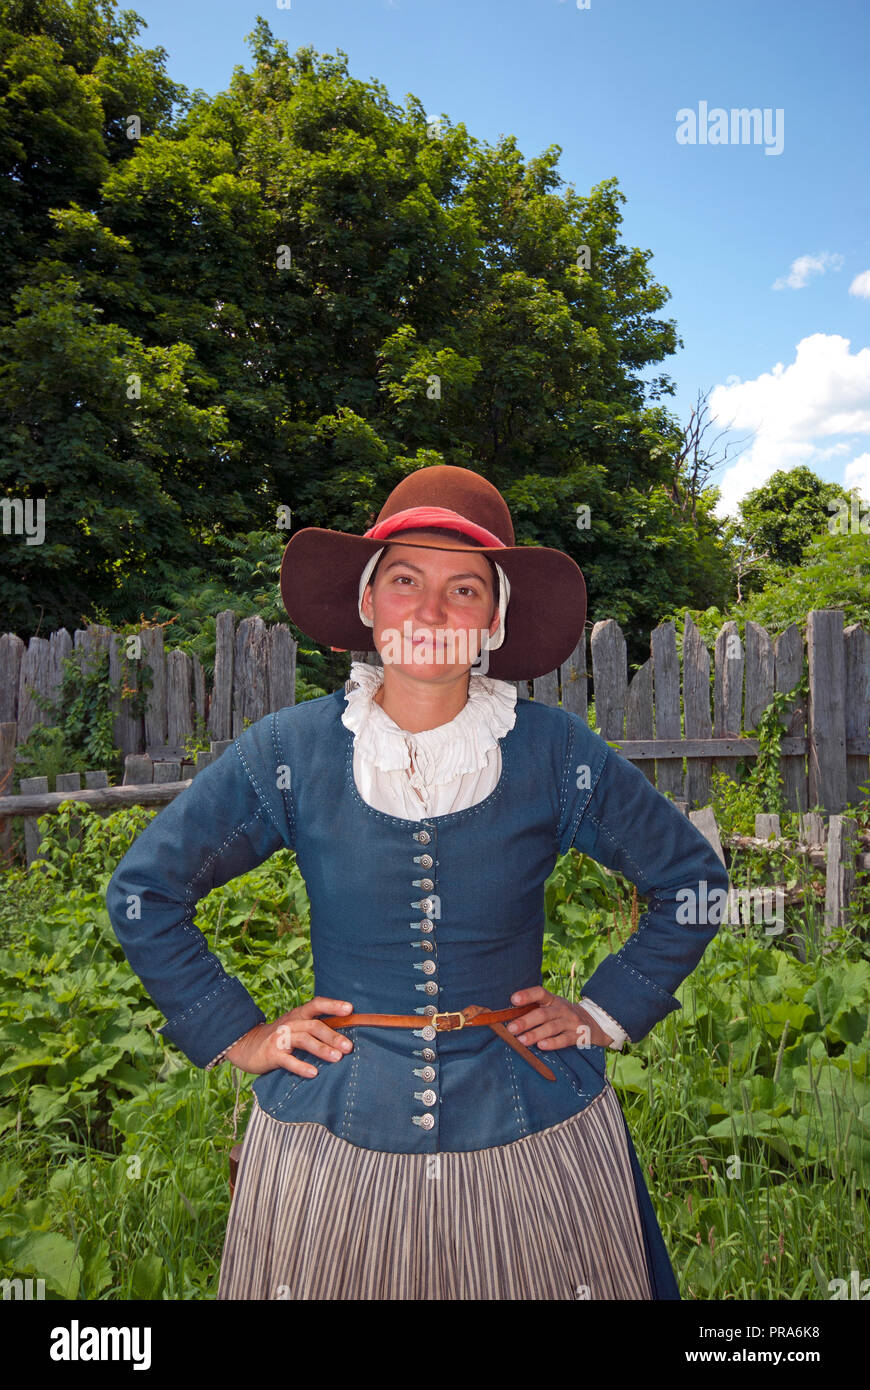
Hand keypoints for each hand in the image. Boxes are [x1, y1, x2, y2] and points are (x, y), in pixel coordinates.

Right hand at [223, 997, 354, 1076]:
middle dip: (333, 1036)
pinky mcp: (272, 1054)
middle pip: (314, 1025)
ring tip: (337, 1058)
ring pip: (303, 1040)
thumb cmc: (280, 1038)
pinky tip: (313, 1073)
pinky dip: (301, 1066)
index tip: (350, 1009)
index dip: (333, 1005)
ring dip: (321, 1049)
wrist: (247, 1046)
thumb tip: (346, 1036)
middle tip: (349, 1047)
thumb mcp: (296, 1027)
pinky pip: (288, 1060)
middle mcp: (290, 1023)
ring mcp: (280, 1038)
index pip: (317, 1005)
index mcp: (298, 1015)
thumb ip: (315, 1028)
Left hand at [506, 986, 613, 1048]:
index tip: (513, 1000)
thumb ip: (535, 1009)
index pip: (540, 993)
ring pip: (551, 1027)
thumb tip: (508, 1015)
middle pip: (543, 1014)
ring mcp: (570, 1022)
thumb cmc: (563, 1015)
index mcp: (553, 1000)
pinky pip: (564, 1039)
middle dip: (525, 1021)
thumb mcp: (552, 1007)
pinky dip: (552, 1043)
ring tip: (521, 1040)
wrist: (594, 1023)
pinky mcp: (577, 1035)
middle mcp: (561, 1009)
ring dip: (535, 1034)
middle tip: (511, 1028)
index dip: (527, 995)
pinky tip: (542, 1046)